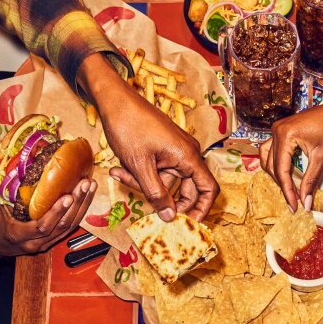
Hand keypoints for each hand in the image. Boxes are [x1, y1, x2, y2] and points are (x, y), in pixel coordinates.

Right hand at [0, 181, 96, 267]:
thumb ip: (6, 189)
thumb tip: (20, 165)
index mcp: (18, 234)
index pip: (43, 227)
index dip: (56, 212)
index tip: (67, 196)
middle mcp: (35, 243)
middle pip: (62, 226)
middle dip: (76, 204)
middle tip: (85, 184)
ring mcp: (44, 244)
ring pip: (69, 227)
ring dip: (82, 206)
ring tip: (90, 187)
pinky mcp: (51, 241)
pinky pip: (68, 228)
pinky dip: (78, 212)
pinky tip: (86, 197)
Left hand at [78, 54, 218, 221]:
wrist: (114, 99)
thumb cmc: (129, 126)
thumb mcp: (140, 166)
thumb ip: (156, 194)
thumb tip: (170, 218)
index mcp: (188, 156)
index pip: (208, 189)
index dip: (202, 209)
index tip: (189, 224)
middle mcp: (187, 154)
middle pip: (185, 189)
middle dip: (162, 197)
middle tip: (143, 203)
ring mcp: (175, 151)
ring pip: (167, 181)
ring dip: (144, 184)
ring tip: (120, 173)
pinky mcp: (164, 150)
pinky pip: (158, 171)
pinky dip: (142, 174)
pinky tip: (121, 168)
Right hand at [259, 73, 322, 210]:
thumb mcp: (322, 158)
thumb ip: (310, 181)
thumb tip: (305, 203)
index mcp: (286, 135)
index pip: (281, 170)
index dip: (287, 191)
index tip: (294, 207)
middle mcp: (277, 130)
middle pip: (272, 166)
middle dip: (283, 185)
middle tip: (294, 202)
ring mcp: (278, 129)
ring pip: (268, 159)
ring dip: (276, 176)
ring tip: (289, 190)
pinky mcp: (282, 131)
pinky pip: (272, 151)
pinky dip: (277, 165)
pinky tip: (286, 175)